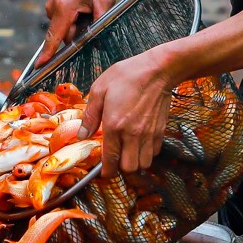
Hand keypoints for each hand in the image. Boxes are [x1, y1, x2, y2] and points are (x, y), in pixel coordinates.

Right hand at [40, 0, 115, 62]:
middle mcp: (53, 8)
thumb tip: (94, 41)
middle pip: (66, 34)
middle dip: (80, 31)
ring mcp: (51, 7)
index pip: (55, 37)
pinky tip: (83, 4)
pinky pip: (65, 21)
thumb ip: (99, 23)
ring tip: (90, 5)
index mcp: (64, 7)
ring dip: (79, 23)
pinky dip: (75, 18)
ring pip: (66, 28)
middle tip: (94, 13)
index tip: (39, 67)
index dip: (48, 54)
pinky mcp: (53, 6)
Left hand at [82, 51, 173, 174]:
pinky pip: (154, 153)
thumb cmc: (127, 76)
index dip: (106, 171)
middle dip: (120, 168)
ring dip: (135, 162)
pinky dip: (147, 153)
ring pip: (143, 164)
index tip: (103, 172)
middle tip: (115, 159)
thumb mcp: (99, 89)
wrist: (157, 70)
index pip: (110, 159)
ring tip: (128, 153)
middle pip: (129, 168)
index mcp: (114, 124)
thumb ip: (90, 115)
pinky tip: (140, 143)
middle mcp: (133, 134)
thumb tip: (82, 135)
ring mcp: (149, 134)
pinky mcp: (160, 130)